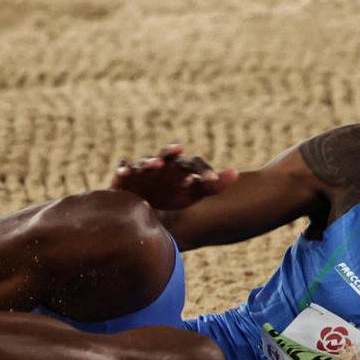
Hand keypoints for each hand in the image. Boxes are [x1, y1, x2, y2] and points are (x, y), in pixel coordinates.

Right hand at [110, 144, 238, 210]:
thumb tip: (235, 173)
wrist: (145, 210)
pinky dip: (123, 171)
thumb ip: (213, 186)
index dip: (204, 171)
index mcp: (180, 168)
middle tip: (179, 150)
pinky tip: (124, 174)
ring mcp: (142, 171)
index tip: (212, 182)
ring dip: (149, 162)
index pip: (194, 163)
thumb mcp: (194, 195)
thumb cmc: (172, 199)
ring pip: (145, 162)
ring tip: (155, 165)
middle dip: (170, 151)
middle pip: (166, 153)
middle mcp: (162, 166)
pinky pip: (123, 172)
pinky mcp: (124, 179)